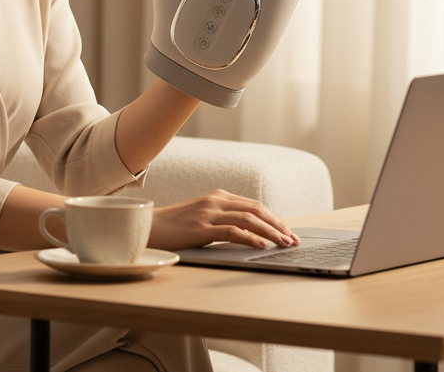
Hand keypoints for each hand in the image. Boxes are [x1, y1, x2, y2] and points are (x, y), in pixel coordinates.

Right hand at [147, 189, 300, 250]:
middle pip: (256, 210)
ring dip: (271, 232)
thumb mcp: (204, 219)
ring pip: (248, 219)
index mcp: (218, 196)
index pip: (254, 206)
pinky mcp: (201, 228)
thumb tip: (253, 235)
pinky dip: (250, 238)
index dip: (275, 219)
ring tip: (284, 244)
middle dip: (278, 225)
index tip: (288, 232)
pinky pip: (232, 231)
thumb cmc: (177, 226)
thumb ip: (226, 221)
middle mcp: (216, 201)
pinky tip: (261, 246)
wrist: (150, 228)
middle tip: (293, 240)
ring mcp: (208, 213)